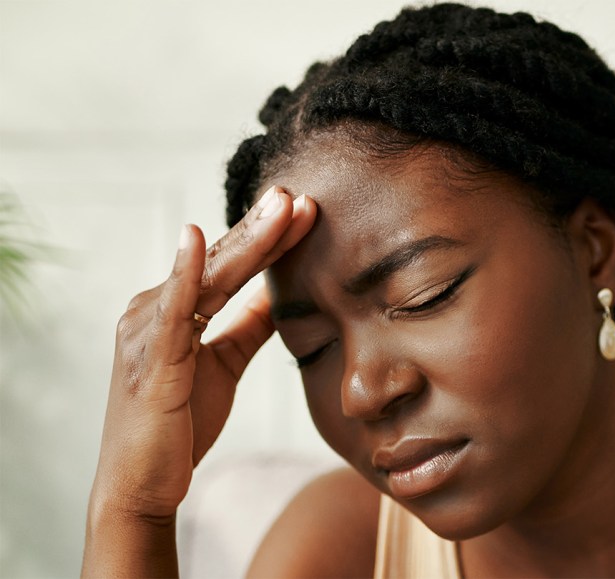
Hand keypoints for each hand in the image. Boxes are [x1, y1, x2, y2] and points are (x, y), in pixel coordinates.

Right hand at [89, 187, 316, 522]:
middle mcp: (154, 310)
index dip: (268, 237)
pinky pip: (170, 312)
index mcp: (174, 310)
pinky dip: (183, 274)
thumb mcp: (224, 362)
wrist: (142, 483)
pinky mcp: (149, 361)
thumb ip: (248, 325)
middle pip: (220, 261)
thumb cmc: (179, 423)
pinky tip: (196, 240)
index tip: (307, 209)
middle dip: (262, 227)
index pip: (230, 265)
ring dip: (245, 240)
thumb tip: (279, 290)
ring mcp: (148, 332)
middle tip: (298, 194)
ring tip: (280, 207)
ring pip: (206, 277)